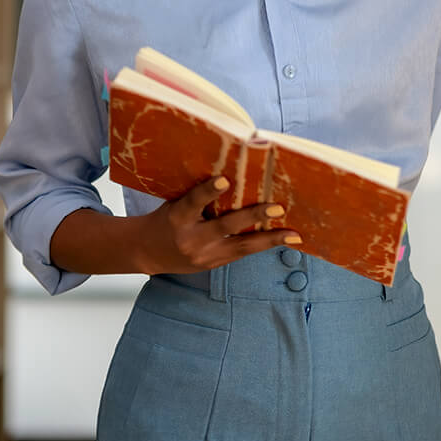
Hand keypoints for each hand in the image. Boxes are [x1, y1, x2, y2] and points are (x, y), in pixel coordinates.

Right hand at [130, 176, 299, 273]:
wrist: (146, 253)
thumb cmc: (165, 218)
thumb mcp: (174, 203)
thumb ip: (198, 195)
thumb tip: (234, 175)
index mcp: (177, 217)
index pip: (193, 202)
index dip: (208, 192)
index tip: (223, 180)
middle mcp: (191, 238)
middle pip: (225, 227)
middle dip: (253, 216)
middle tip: (276, 207)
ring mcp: (204, 256)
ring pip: (241, 247)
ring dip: (270, 240)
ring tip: (293, 235)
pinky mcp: (213, 265)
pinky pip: (241, 254)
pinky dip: (261, 244)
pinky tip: (281, 239)